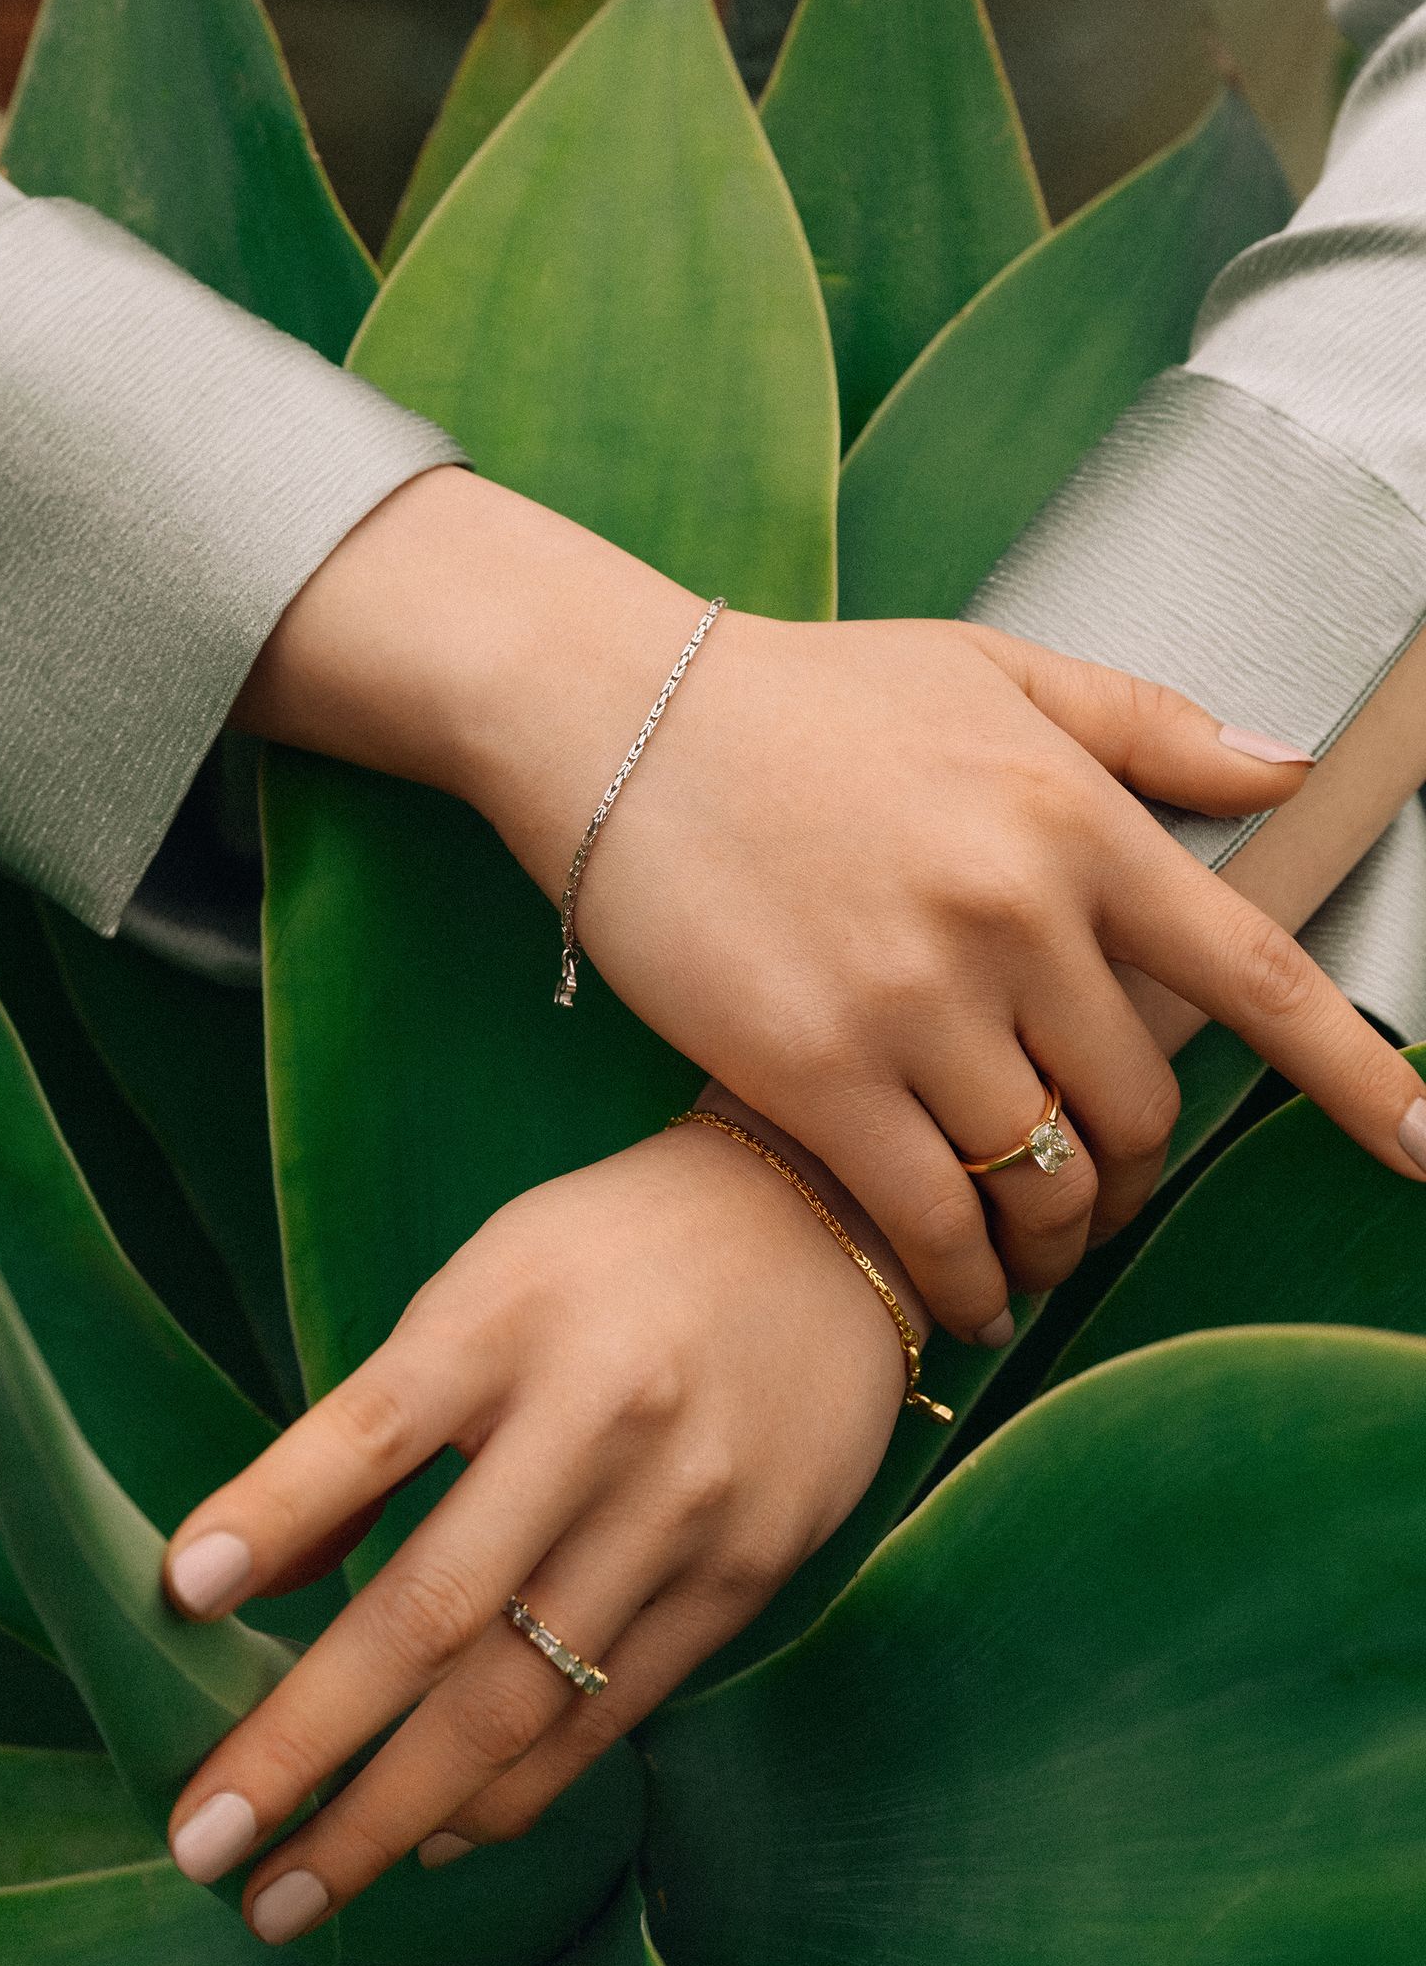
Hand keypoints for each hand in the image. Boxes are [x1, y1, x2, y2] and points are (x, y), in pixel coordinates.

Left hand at [161, 1118, 909, 1942]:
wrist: (835, 1227)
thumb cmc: (618, 1255)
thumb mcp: (487, 1281)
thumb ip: (381, 1416)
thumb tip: (245, 1576)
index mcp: (510, 1318)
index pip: (369, 1431)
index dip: (270, 1515)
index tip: (179, 1597)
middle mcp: (598, 1417)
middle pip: (435, 1609)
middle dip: (307, 1744)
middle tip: (206, 1844)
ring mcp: (683, 1506)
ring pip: (523, 1695)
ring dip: (397, 1814)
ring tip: (298, 1893)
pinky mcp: (746, 1572)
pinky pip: (613, 1711)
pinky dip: (517, 1792)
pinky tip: (440, 1838)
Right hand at [235, 469, 1425, 1345]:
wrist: (614, 715)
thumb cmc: (805, 696)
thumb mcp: (993, 669)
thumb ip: (1150, 726)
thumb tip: (1286, 771)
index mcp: (1076, 820)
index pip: (1256, 976)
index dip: (1357, 1081)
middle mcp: (1015, 915)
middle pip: (1140, 1112)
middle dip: (1129, 1176)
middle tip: (1092, 1196)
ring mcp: (912, 1000)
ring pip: (1041, 1181)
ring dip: (1052, 1244)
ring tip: (1027, 1260)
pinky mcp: (810, 1070)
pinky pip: (929, 1220)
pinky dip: (959, 1281)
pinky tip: (955, 1296)